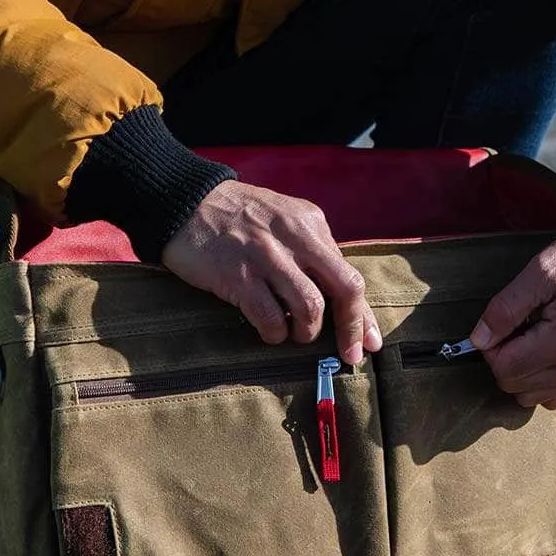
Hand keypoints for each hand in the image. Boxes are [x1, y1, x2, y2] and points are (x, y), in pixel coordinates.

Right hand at [161, 180, 381, 363]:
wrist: (184, 201)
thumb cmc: (238, 216)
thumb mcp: (284, 218)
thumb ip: (310, 249)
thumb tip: (337, 296)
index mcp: (311, 223)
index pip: (349, 273)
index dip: (364, 314)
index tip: (370, 342)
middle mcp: (296, 237)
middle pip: (344, 288)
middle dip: (351, 327)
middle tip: (348, 355)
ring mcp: (267, 256)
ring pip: (310, 307)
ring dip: (307, 331)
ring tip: (295, 333)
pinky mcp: (237, 275)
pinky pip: (270, 317)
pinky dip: (275, 333)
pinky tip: (269, 332)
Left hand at [470, 234, 555, 408]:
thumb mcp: (542, 271)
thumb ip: (506, 307)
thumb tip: (480, 339)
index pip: (505, 368)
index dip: (491, 347)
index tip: (499, 324)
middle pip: (514, 386)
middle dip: (504, 358)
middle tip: (516, 326)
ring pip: (531, 396)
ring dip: (520, 370)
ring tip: (531, 336)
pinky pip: (554, 396)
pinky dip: (539, 380)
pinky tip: (543, 350)